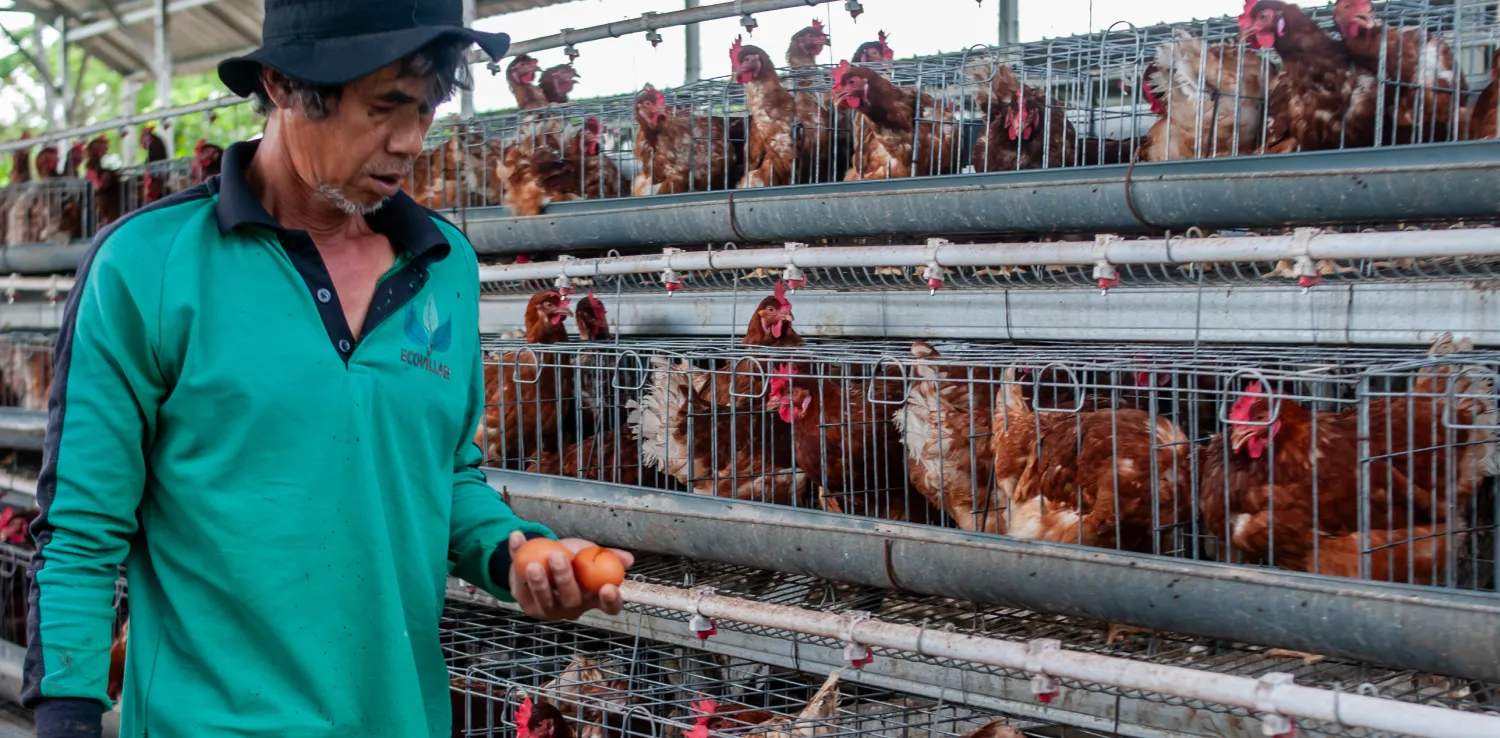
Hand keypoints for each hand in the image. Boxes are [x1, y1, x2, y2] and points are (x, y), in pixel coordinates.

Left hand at [507, 532, 634, 620]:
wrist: (542, 556)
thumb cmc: (572, 558)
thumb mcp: (590, 553)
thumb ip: (607, 555)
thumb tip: (628, 559)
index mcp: (592, 598)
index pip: (608, 607)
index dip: (610, 601)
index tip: (608, 588)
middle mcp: (572, 608)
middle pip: (571, 600)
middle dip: (564, 579)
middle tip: (558, 557)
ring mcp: (548, 609)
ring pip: (544, 600)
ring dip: (539, 582)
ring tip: (534, 563)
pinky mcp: (526, 602)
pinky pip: (520, 583)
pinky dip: (516, 558)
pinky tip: (517, 539)